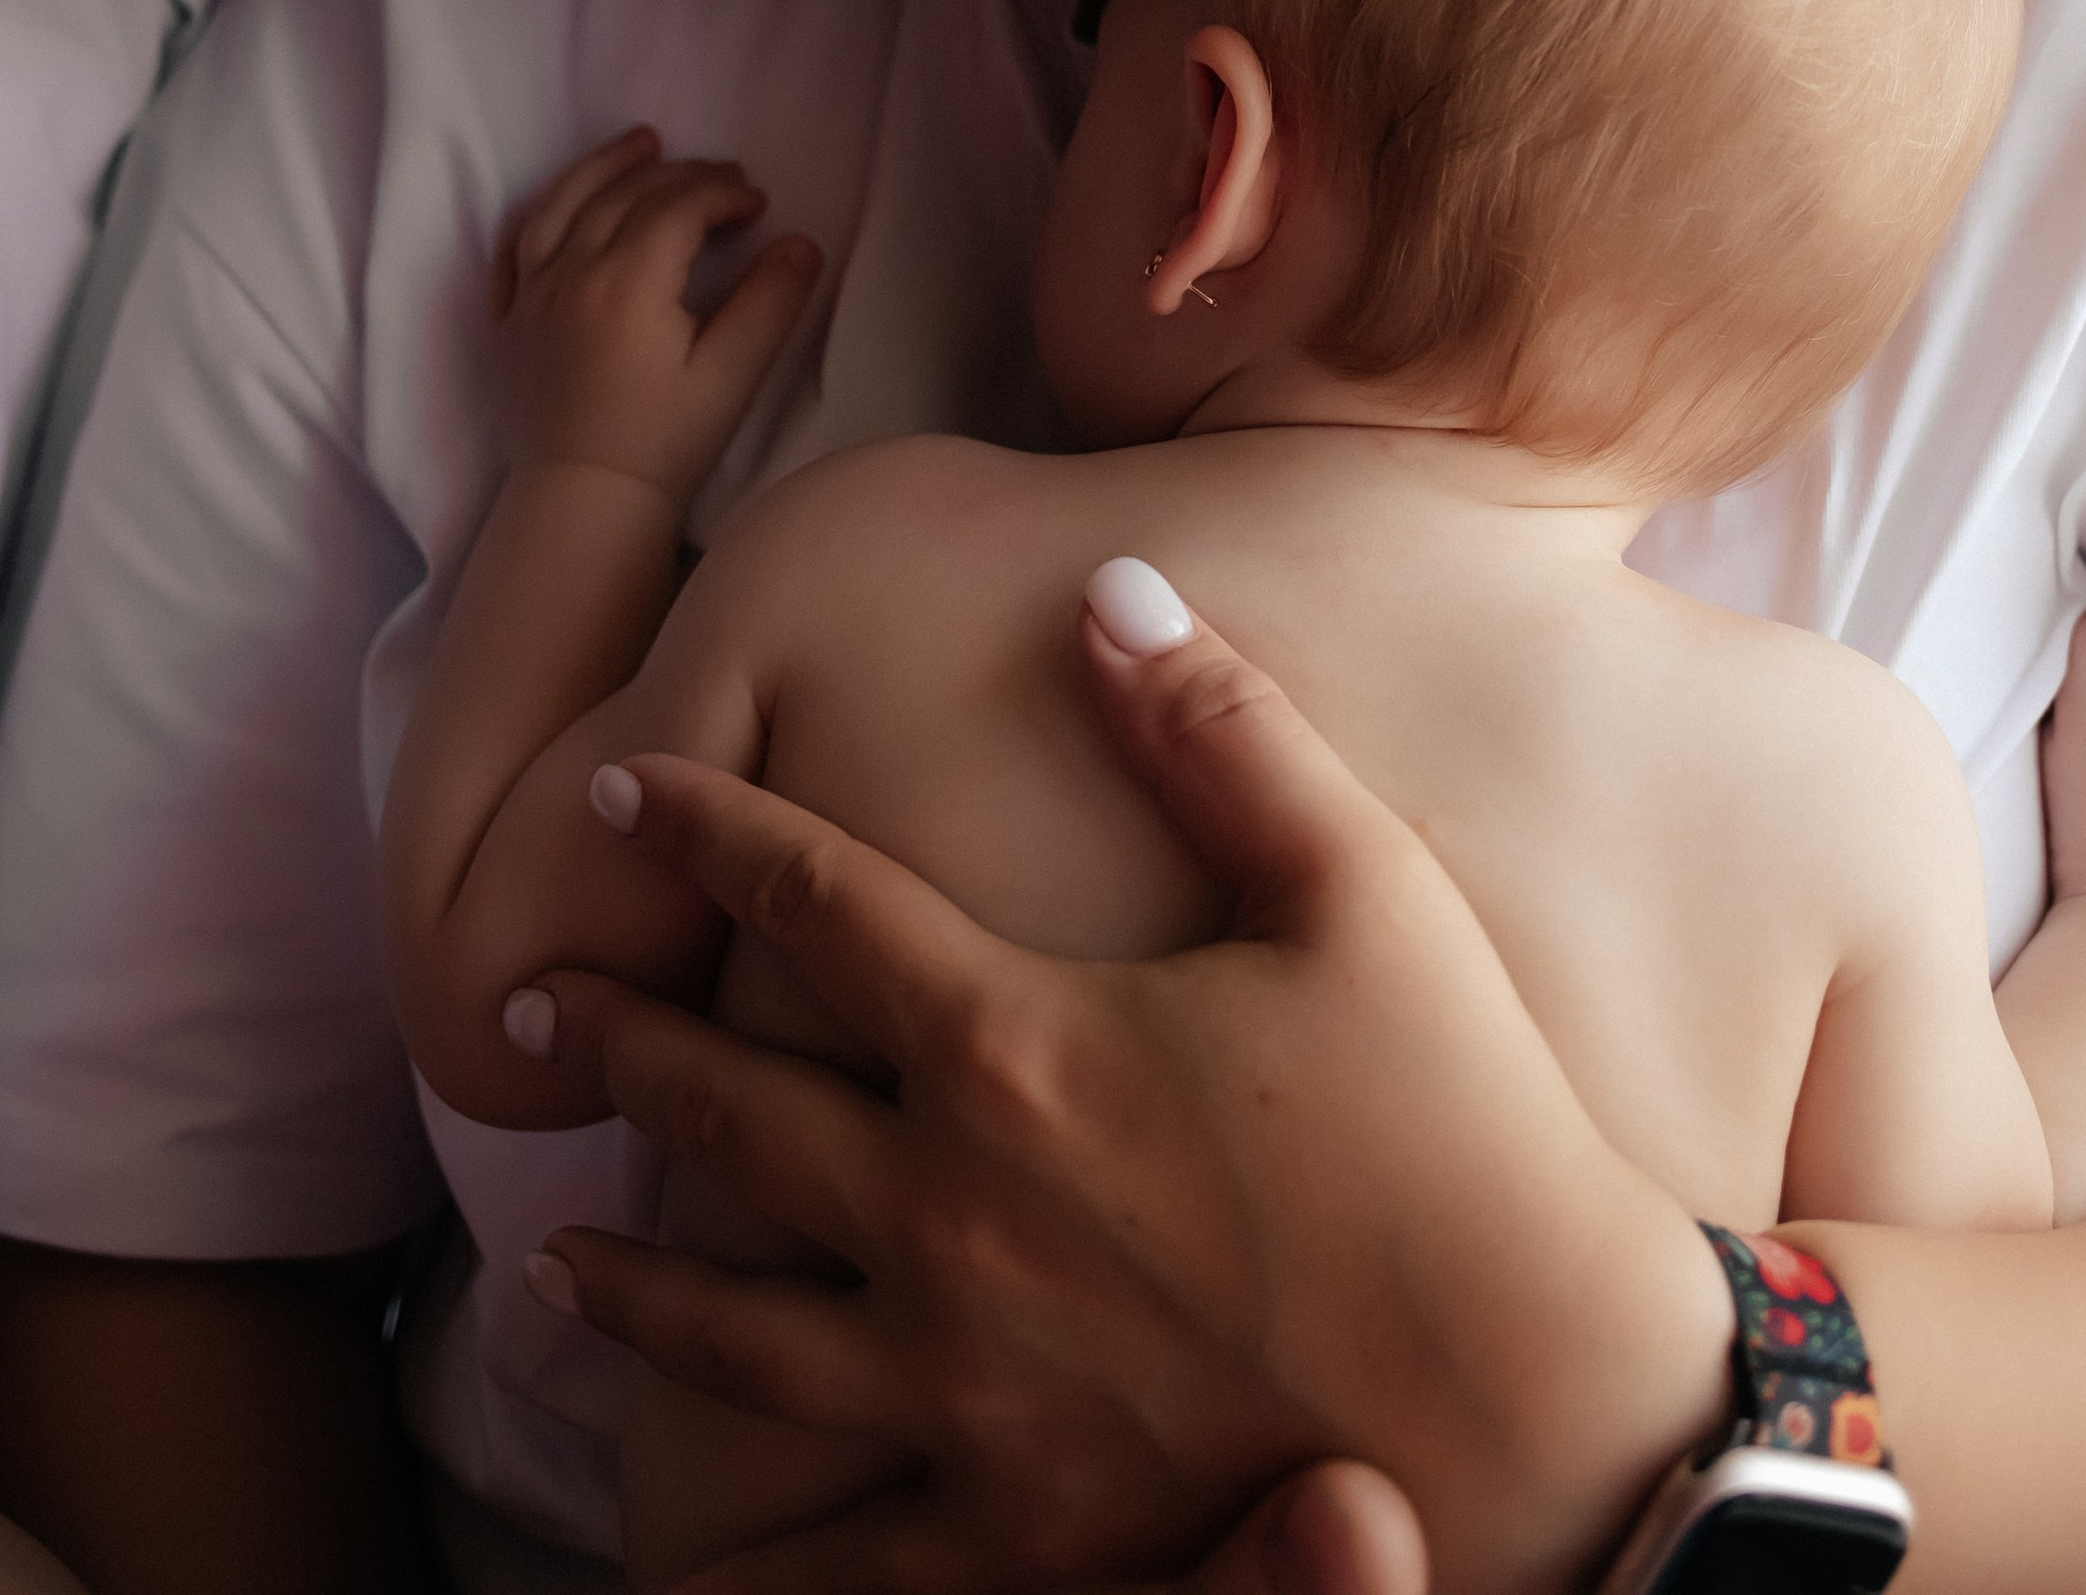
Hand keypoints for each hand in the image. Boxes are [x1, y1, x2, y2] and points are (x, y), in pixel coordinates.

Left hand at [488, 127, 821, 505]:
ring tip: (642, 142)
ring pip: (563, 203)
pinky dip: (544, 212)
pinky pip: (514, 248)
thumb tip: (801, 243)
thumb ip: (768, 304)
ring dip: (605, 165)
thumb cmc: (663, 443)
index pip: (677, 206)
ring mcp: (529, 296)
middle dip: (682, 174)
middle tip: (725, 175)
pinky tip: (565, 203)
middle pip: (625, 194)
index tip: (758, 202)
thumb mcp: (731, 377)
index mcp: (627, 281)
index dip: (723, 193)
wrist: (583, 502)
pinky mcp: (506, 324)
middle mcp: (570, 273)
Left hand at [510, 583, 1732, 1592]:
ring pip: (737, 1325)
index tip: (624, 794)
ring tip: (552, 1255)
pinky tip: (685, 1517)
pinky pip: (838, 1539)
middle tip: (529, 1010)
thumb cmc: (1470, 1129)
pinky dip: (743, 1529)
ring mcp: (968, 1384)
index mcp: (1018, 1045)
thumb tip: (1111, 586)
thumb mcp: (1365, 888)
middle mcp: (953, 1213)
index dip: (710, 836)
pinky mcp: (1017, 1519)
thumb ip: (1221, 731)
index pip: (816, 908)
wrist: (1556, 1404)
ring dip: (630, 1280)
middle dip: (620, 1044)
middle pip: (732, 1112)